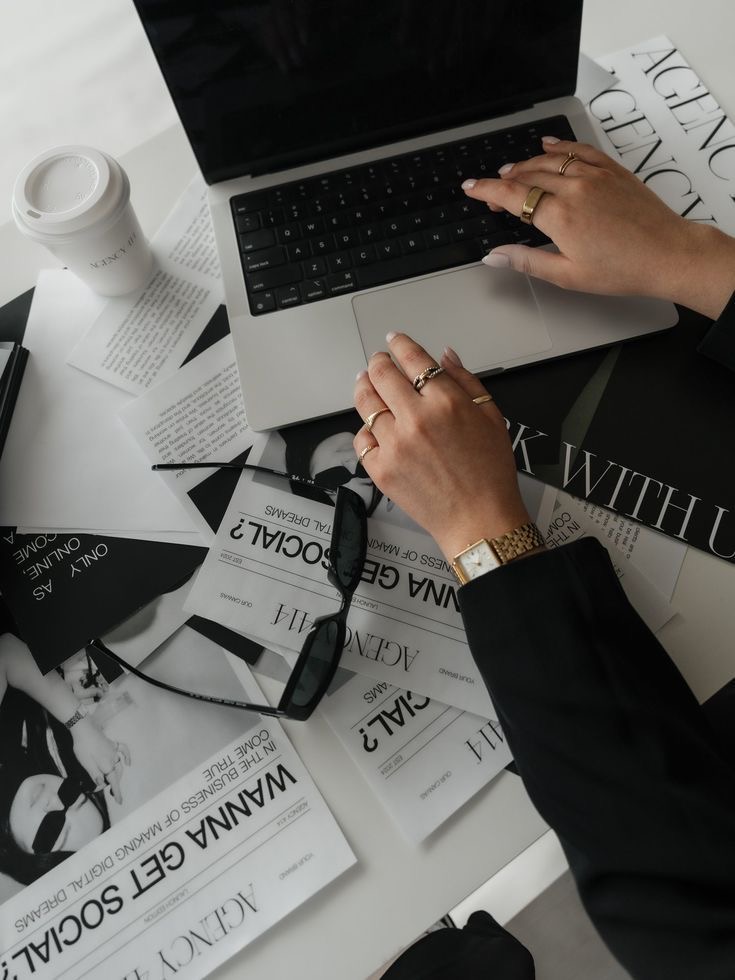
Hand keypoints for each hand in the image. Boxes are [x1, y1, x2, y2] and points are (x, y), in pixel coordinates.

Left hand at [71, 718, 129, 803]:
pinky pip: (123, 750)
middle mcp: (113, 759)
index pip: (113, 782)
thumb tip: (102, 783)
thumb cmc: (83, 748)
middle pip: (116, 775)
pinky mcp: (112, 744)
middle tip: (109, 793)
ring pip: (119, 766)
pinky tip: (128, 762)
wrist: (84, 729)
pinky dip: (127, 756)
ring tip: (113, 782)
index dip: (117, 792)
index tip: (120, 802)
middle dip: (114, 784)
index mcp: (106, 766)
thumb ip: (95, 775)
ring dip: (118, 774)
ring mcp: (114, 751)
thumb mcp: (86, 764)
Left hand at [353, 333, 529, 561]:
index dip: (399, 344)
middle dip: (377, 362)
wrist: (478, 519)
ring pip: (365, 404)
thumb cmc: (490, 472)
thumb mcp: (491, 418)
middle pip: (382, 375)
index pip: (413, 359)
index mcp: (446, 402)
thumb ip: (466, 381)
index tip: (394, 340)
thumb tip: (444, 356)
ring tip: (364, 383)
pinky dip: (365, 431)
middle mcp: (417, 419)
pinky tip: (373, 427)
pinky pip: (361, 440)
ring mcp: (395, 445)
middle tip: (377, 362)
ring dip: (363, 387)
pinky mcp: (381, 469)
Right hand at [462, 137, 734, 319]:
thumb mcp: (567, 274)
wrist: (668, 254)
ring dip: (526, 163)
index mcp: (560, 216)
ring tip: (512, 170)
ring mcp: (595, 175)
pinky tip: (548, 145)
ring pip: (550, 159)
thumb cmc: (622, 269)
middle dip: (504, 180)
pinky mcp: (612, 170)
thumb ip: (526, 261)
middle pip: (527, 175)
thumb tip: (494, 256)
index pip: (512, 195)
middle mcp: (574, 188)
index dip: (486, 190)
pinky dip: (559, 146)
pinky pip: (579, 149)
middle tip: (491, 190)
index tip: (471, 188)